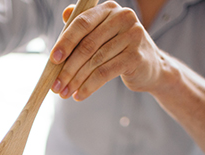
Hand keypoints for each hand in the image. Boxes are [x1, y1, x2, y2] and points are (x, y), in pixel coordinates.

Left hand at [49, 1, 166, 100]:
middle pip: (87, 45)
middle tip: (56, 85)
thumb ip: (85, 26)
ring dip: (76, 80)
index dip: (65, 42)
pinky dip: (89, 86)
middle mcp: (123, 18)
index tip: (53, 59)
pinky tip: (80, 95)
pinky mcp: (136, 56)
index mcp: (110, 9)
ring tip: (65, 92)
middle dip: (68, 68)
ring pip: (95, 61)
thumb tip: (65, 14)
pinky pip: (105, 73)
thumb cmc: (120, 50)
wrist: (151, 67)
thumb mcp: (103, 35)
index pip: (82, 23)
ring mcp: (132, 36)